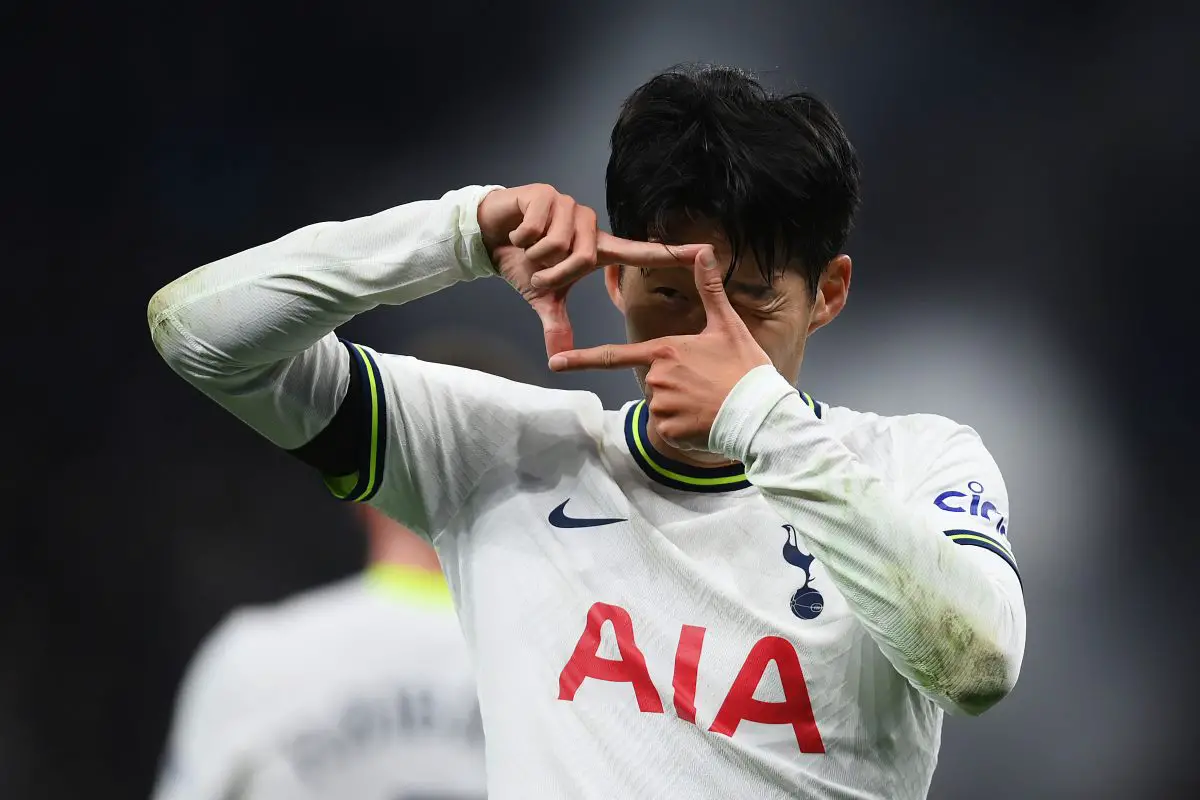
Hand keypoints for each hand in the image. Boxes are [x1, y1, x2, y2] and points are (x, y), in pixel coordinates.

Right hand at [478, 184, 704, 356]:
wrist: (490, 235)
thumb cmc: (523, 263)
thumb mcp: (542, 297)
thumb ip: (556, 323)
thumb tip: (557, 358)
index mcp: (597, 248)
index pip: (641, 252)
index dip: (672, 253)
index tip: (705, 251)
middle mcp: (590, 225)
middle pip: (582, 259)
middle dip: (554, 273)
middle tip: (539, 271)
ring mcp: (570, 207)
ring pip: (558, 244)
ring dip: (536, 255)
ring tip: (529, 248)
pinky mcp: (547, 195)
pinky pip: (537, 228)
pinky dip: (522, 237)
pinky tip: (518, 232)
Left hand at [547, 246, 772, 450]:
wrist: (760, 413)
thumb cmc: (744, 368)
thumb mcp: (728, 325)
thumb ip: (710, 289)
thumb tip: (703, 250)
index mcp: (664, 351)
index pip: (613, 356)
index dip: (581, 359)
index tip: (555, 363)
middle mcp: (656, 378)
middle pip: (652, 381)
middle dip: (674, 384)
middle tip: (706, 384)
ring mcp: (661, 406)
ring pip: (661, 405)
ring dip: (680, 406)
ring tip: (709, 402)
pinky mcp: (670, 431)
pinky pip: (668, 428)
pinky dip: (684, 427)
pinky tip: (705, 420)